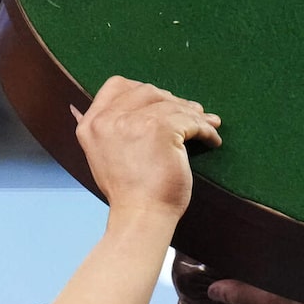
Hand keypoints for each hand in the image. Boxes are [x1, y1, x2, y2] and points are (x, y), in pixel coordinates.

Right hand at [73, 76, 218, 221]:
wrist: (140, 217)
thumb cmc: (129, 193)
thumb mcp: (106, 155)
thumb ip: (111, 130)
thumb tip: (123, 108)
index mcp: (91, 124)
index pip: (115, 86)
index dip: (142, 89)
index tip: (160, 101)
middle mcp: (108, 119)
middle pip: (147, 91)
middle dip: (172, 100)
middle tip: (190, 113)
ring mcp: (133, 122)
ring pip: (172, 105)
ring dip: (194, 115)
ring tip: (207, 124)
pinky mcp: (160, 128)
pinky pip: (190, 120)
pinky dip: (205, 129)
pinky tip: (211, 139)